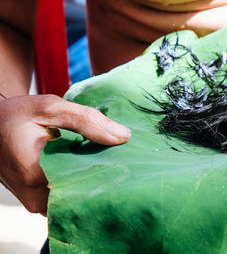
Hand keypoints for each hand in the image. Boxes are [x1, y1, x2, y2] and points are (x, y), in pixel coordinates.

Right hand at [0, 94, 130, 213]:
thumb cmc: (17, 115)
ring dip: (90, 181)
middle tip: (115, 158)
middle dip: (103, 176)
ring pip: (76, 199)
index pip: (87, 182)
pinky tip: (84, 167)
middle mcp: (35, 197)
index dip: (109, 169)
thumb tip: (124, 136)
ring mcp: (36, 204)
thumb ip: (87, 121)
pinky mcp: (38, 203)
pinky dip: (78, 184)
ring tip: (99, 160)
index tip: (123, 157)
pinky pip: (66, 199)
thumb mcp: (50, 108)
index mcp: (36, 174)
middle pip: (84, 194)